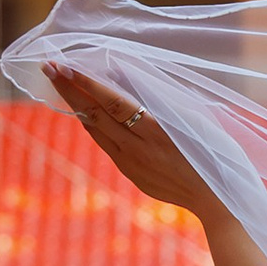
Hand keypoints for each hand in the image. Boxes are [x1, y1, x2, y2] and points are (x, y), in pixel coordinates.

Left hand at [47, 63, 221, 216]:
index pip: (113, 103)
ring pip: (95, 131)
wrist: (217, 200)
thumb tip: (129, 80)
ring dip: (77, 106)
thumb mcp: (195, 120)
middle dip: (69, 89)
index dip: (87, 83)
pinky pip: (106, 144)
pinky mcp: (131, 174)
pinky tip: (87, 111)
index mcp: (156, 132)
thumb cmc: (215, 152)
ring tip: (61, 83)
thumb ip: (162, 101)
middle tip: (49, 66)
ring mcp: (131, 164)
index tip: (65, 65)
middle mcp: (138, 149)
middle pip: (94, 115)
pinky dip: (94, 124)